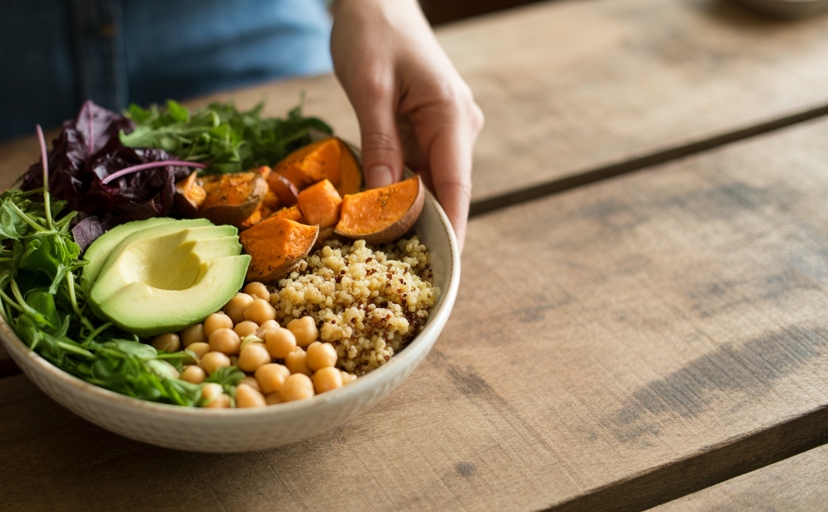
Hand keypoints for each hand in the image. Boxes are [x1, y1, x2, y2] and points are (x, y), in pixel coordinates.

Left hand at [330, 0, 483, 250]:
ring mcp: (445, 129)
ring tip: (376, 253)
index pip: (457, 189)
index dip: (449, 235)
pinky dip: (396, 192)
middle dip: (421, 232)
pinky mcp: (427, 128)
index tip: (441, 274)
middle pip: (445, 193)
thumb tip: (383, 200)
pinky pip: (415, 169)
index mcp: (452, 117)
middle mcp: (458, 127)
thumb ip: (378, 144)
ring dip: (405, 214)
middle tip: (391, 274)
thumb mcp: (369, 88)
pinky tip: (372, 215)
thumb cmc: (372, 32)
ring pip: (429, 185)